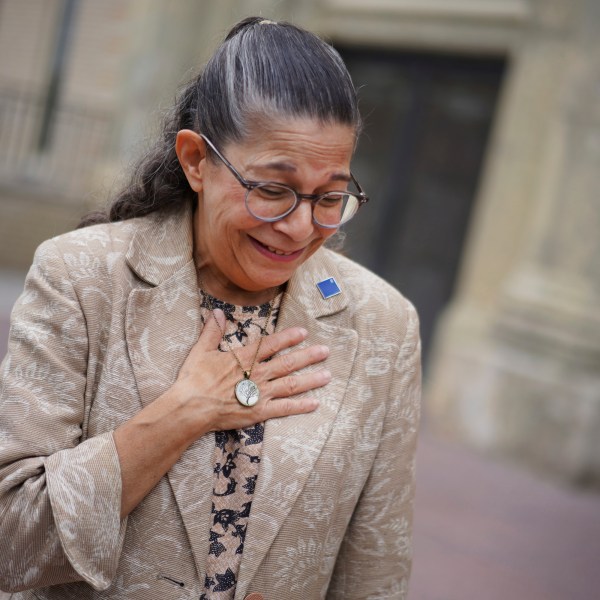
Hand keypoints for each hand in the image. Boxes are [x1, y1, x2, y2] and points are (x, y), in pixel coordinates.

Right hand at [172, 309, 329, 433]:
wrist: (190, 408)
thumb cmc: (193, 380)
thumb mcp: (201, 351)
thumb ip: (212, 331)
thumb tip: (216, 312)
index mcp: (243, 358)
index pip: (271, 344)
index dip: (288, 338)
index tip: (303, 332)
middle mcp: (256, 374)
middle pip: (287, 363)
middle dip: (308, 356)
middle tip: (325, 351)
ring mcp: (259, 394)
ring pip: (291, 384)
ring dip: (310, 379)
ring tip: (327, 375)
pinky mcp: (258, 412)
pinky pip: (284, 409)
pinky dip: (300, 406)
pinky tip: (315, 403)